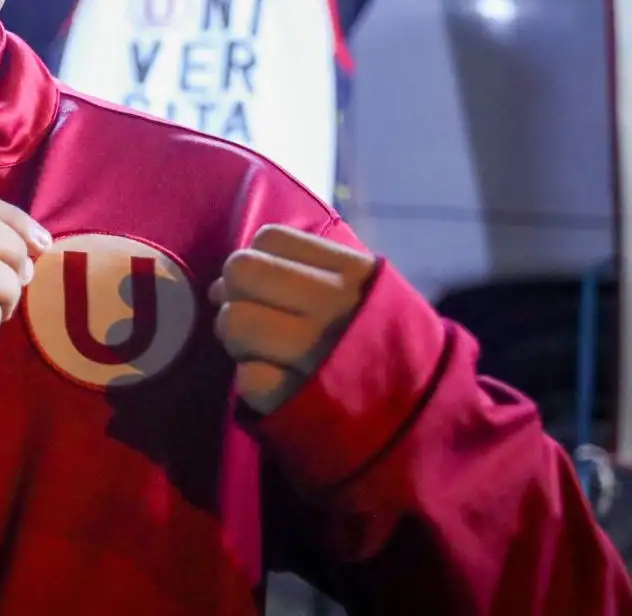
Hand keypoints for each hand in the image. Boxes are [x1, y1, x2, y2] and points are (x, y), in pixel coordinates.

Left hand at [208, 224, 378, 414]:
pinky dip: (253, 380)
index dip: (255, 259)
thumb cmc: (385, 346)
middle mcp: (335, 305)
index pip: (270, 239)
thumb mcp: (368, 293)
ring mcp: (317, 353)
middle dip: (236, 294)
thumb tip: (223, 281)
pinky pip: (245, 376)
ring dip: (237, 339)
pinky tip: (279, 384)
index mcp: (353, 272)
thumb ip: (304, 274)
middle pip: (242, 271)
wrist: (431, 417)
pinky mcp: (298, 400)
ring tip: (263, 353)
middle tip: (253, 318)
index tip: (264, 285)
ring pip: (233, 321)